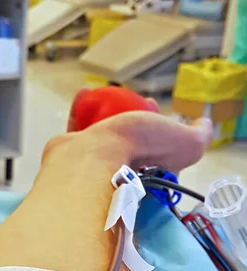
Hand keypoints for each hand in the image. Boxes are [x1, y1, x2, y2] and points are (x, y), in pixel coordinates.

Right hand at [45, 89, 212, 174]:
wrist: (94, 161)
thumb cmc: (141, 150)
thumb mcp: (188, 144)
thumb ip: (200, 136)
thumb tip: (203, 124)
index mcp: (146, 175)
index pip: (156, 152)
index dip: (160, 130)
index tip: (157, 110)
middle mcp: (120, 173)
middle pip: (128, 142)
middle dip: (132, 119)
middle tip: (134, 103)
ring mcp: (93, 165)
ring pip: (100, 136)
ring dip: (103, 113)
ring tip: (106, 96)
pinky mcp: (70, 155)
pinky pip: (76, 128)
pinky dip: (79, 110)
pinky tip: (84, 94)